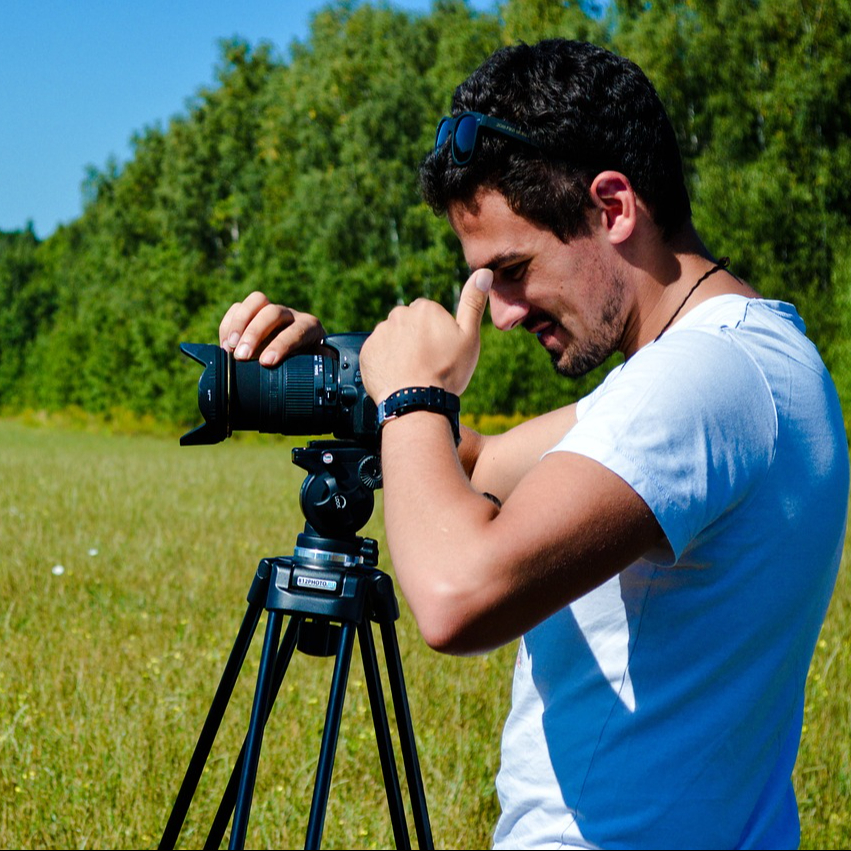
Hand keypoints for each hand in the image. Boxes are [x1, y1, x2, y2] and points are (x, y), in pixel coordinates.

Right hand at [218, 291, 325, 365]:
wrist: (301, 360)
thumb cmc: (308, 368)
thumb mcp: (312, 372)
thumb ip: (307, 375)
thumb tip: (297, 384)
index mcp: (310, 328)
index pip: (296, 330)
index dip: (280, 345)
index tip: (266, 362)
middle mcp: (290, 315)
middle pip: (273, 312)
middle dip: (254, 333)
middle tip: (241, 356)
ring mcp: (271, 311)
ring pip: (256, 302)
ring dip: (239, 323)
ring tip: (229, 347)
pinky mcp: (253, 313)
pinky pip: (238, 308)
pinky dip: (228, 325)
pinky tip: (225, 346)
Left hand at [360, 268, 492, 401]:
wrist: (416, 402)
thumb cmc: (446, 372)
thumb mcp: (469, 337)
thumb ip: (473, 303)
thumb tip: (484, 272)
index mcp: (425, 308)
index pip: (429, 314)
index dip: (437, 334)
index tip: (440, 352)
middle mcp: (399, 314)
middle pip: (409, 324)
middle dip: (416, 339)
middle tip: (427, 363)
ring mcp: (380, 333)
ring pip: (392, 338)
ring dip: (399, 350)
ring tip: (411, 372)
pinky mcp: (366, 351)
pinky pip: (377, 352)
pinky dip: (385, 362)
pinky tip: (397, 376)